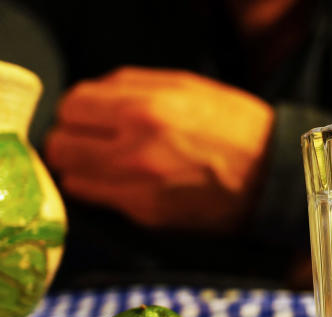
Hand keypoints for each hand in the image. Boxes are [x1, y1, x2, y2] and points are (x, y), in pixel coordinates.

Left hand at [45, 67, 273, 229]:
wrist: (270, 173)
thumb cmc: (230, 124)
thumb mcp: (183, 85)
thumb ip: (128, 86)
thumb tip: (85, 98)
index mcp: (143, 109)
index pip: (70, 107)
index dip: (76, 111)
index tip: (88, 116)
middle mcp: (134, 151)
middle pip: (60, 146)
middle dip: (71, 141)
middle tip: (92, 142)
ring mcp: (138, 189)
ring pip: (72, 179)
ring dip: (83, 170)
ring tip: (108, 164)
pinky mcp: (147, 216)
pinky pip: (101, 201)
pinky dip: (106, 191)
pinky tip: (130, 182)